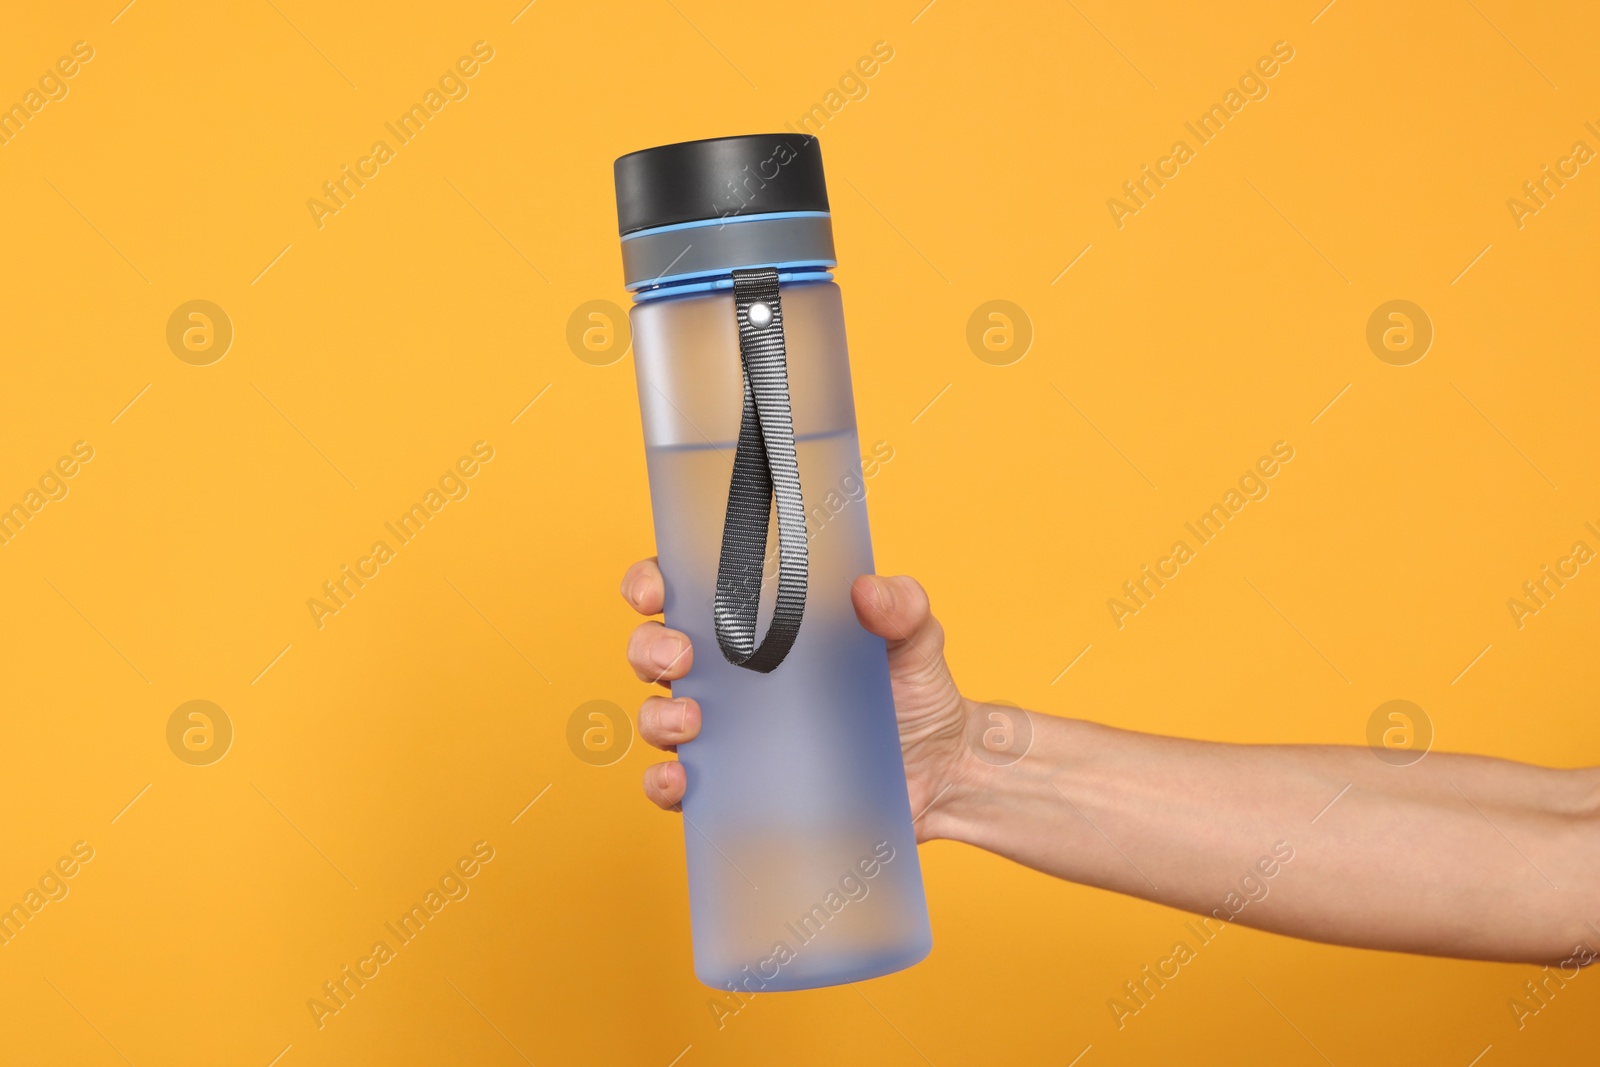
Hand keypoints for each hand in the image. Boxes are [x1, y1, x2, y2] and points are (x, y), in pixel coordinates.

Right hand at [620, 557, 979, 839]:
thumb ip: (902, 606)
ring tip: (692, 720)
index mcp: (756, 623)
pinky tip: (681, 778)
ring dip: (656, 716)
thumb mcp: (915, 638)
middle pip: (654, 650)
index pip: (685, 590)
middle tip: (682, 656)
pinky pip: (677, 788)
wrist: (941, 775)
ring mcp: (727, 733)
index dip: (652, 583)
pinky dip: (664, 783)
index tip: (656, 590)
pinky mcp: (736, 788)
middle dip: (650, 648)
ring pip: (656, 716)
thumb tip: (868, 592)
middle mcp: (730, 675)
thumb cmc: (916, 693)